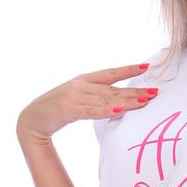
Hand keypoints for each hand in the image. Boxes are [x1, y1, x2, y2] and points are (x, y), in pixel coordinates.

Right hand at [16, 63, 158, 143]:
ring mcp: (74, 96)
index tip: (147, 66)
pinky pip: (92, 111)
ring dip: (126, 101)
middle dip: (135, 91)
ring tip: (144, 102)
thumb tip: (117, 104)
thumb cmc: (55, 111)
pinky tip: (119, 111)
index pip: (111, 73)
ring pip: (106, 99)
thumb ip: (95, 98)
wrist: (31, 119)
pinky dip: (106, 111)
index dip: (129, 69)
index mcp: (83, 80)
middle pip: (113, 88)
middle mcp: (81, 85)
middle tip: (155, 93)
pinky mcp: (68, 109)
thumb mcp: (77, 99)